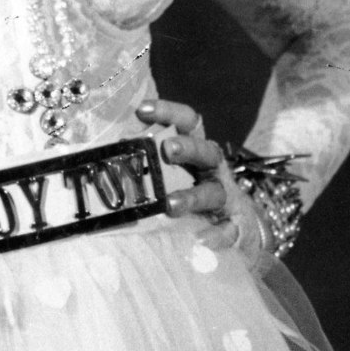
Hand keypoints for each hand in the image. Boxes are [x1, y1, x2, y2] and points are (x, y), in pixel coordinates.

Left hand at [135, 98, 269, 267]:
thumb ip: (149, 158)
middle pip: (205, 151)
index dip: (168, 112)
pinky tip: (201, 240)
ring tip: (170, 205)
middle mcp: (212, 169)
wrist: (240, 226)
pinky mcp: (234, 227)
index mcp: (197, 150)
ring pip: (214, 193)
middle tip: (167, 149)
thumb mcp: (176, 169)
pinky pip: (227, 231)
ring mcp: (226, 198)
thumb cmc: (194, 189)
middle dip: (188, 148)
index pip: (187, 122)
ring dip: (192, 197)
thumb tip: (109, 149)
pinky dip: (216, 236)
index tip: (142, 110)